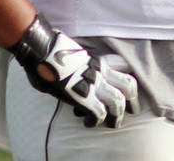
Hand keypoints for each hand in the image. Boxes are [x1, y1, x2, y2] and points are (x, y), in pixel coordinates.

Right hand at [8, 15, 139, 127]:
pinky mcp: (82, 96)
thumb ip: (79, 68)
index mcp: (98, 62)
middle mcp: (99, 72)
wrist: (40, 48)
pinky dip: (95, 122)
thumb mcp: (72, 58)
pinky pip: (99, 113)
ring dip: (117, 117)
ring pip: (118, 102)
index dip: (127, 83)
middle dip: (133, 101)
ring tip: (112, 124)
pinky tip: (87, 124)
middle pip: (129, 85)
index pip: (124, 69)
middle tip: (132, 111)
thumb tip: (70, 77)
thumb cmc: (49, 52)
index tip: (125, 92)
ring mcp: (92, 84)